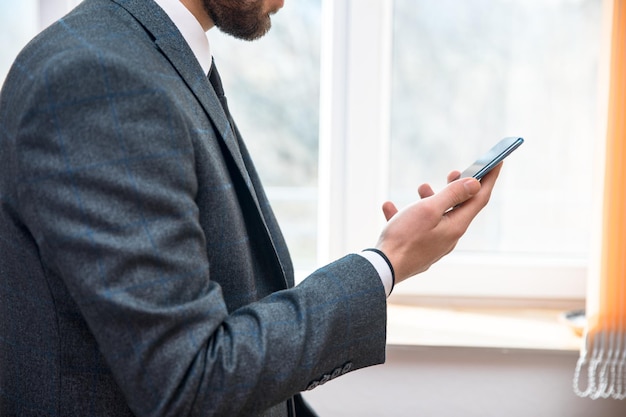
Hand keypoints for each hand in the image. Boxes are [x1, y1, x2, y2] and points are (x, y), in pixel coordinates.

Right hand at [375, 163, 501, 282]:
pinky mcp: (416, 249)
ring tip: (421, 187)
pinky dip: (406, 214)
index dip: (489, 179)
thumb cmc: (405, 237)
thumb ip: (452, 195)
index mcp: (456, 226)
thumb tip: (475, 183)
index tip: (498, 162)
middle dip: (458, 188)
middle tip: (454, 172)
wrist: (383, 268)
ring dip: (431, 199)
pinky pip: (415, 227)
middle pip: (459, 208)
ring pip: (437, 217)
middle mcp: (448, 237)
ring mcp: (432, 244)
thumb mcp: (429, 209)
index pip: (479, 199)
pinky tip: (389, 207)